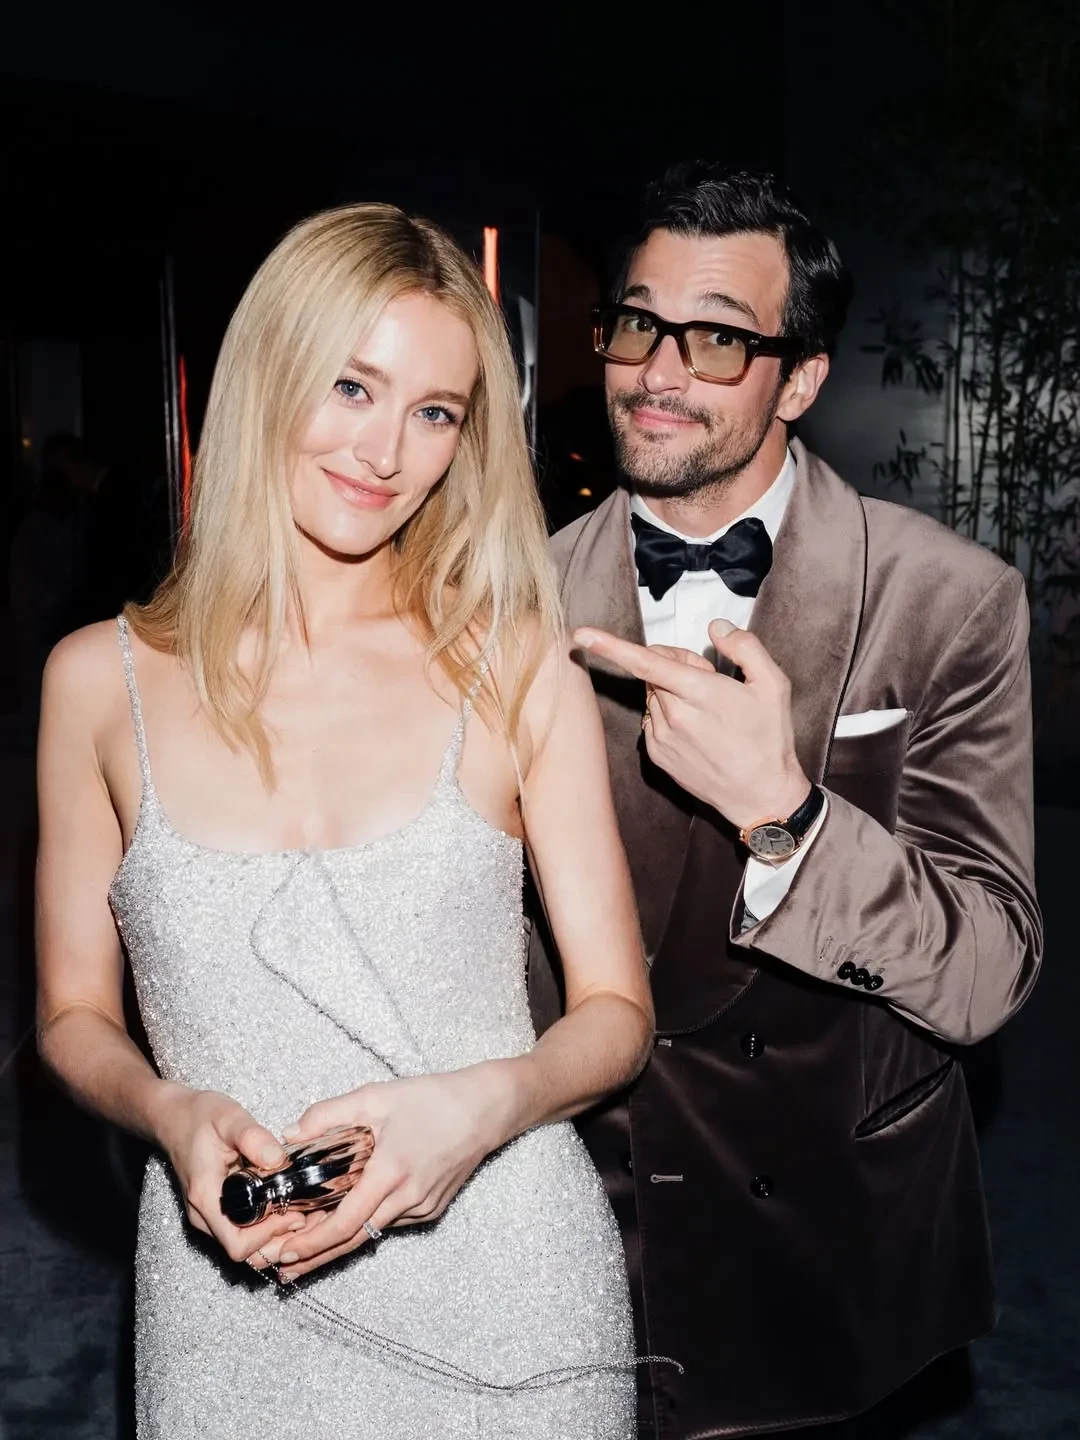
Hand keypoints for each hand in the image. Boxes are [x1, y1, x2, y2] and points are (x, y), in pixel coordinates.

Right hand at [152, 1085, 305, 1264]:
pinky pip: (241, 1232)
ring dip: (273, 1235)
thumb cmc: (199, 1116)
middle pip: (244, 1250)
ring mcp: (208, 1216)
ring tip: (300, 1211)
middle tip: (306, 1215)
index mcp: (206, 1198)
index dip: (269, 1236)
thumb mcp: (229, 1118)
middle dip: (278, 1238)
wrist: (174, 1118)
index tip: (294, 1213)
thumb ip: (253, 1137)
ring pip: (244, 1244)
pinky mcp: (215, 1211)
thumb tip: (277, 1160)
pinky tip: (284, 1206)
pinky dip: (264, 1227)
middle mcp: (204, 1216)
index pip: (238, 1244)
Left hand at [264, 1063, 517, 1280]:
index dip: (311, 1242)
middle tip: (282, 1270)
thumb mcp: (375, 1097)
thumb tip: (290, 1134)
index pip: (345, 1222)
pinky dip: (366, 1224)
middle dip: (315, 1256)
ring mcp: (423, 1207)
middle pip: (354, 1239)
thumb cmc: (432, 1098)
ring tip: (303, 1250)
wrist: (485, 1108)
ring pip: (372, 1231)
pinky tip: (346, 1222)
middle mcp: (407, 1198)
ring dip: (338, 1241)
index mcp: (390, 1172)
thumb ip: (329, 1114)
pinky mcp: (432, 1207)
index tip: (284, 1253)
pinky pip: (391, 1220)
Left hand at [573, 620, 809, 830]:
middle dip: (676, 664)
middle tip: (711, 680)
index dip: (610, 645)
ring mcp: (661, 738)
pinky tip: (696, 728)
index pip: (647, 663)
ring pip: (652, 695)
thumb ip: (745, 647)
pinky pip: (651, 719)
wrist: (760, 796)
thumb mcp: (774, 685)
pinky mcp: (656, 755)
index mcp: (700, 693)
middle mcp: (673, 715)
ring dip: (671, 690)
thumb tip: (716, 627)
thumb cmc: (769, 740)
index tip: (581, 634)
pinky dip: (667, 714)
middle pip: (654, 670)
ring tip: (707, 709)